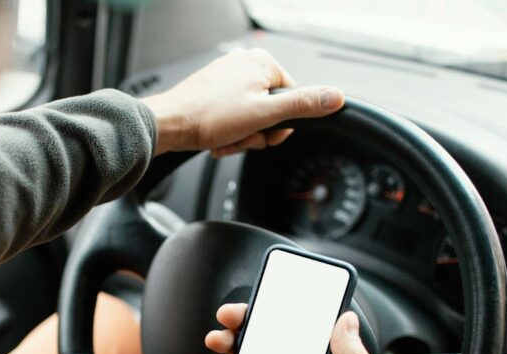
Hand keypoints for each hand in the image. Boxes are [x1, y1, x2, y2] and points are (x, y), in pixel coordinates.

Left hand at [142, 48, 344, 156]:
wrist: (170, 125)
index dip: (280, 125)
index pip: (291, 99)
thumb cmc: (208, 117)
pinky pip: (233, 117)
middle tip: (241, 137)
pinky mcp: (213, 91)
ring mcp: (227, 77)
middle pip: (271, 110)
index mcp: (262, 63)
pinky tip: (217, 137)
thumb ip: (303, 106)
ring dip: (241, 136)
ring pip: (251, 117)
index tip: (265, 134)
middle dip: (257, 132)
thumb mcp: (265, 114)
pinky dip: (228, 132)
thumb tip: (336, 98)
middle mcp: (245, 64)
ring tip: (226, 138)